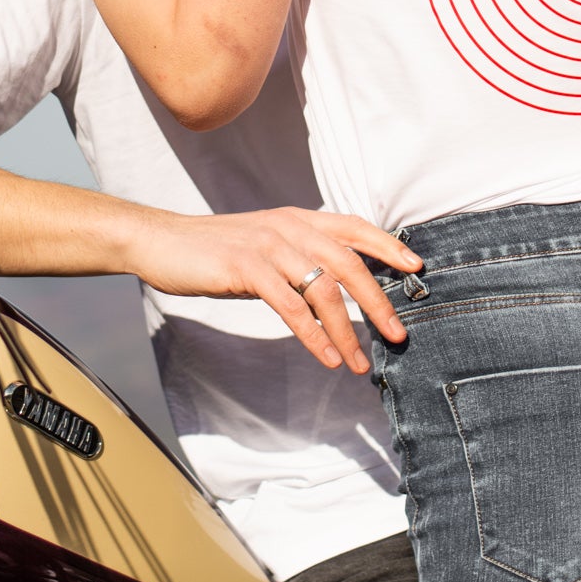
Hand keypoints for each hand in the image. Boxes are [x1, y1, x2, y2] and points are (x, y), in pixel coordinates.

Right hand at [133, 205, 422, 375]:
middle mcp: (289, 226)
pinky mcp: (246, 268)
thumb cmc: (216, 250)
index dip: (387, 246)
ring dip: (347, 330)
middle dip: (378, 301)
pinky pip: (290, 306)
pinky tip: (327, 357)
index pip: (354, 226)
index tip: (416, 267)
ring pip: (323, 289)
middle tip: (398, 334)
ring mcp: (268, 245)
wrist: (164, 242)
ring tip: (360, 363)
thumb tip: (334, 286)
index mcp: (298, 218)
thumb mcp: (266, 246)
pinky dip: (313, 335)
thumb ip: (298, 258)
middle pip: (348, 263)